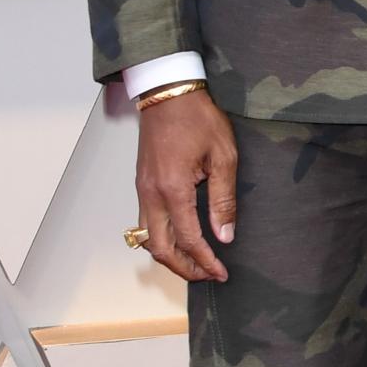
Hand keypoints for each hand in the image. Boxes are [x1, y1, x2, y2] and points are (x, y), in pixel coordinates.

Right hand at [134, 90, 238, 282]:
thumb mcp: (223, 157)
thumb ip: (223, 199)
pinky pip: (145, 222)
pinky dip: (161, 238)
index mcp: (173, 189)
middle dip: (183, 268)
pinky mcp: (141, 183)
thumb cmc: (198, 118)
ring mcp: (142, 189)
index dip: (206, 262)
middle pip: (159, 248)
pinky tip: (180, 237)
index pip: (188, 239)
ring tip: (195, 261)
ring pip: (147, 238)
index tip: (221, 273)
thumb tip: (225, 235)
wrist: (168, 92)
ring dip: (169, 255)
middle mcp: (151, 194)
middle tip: (207, 274)